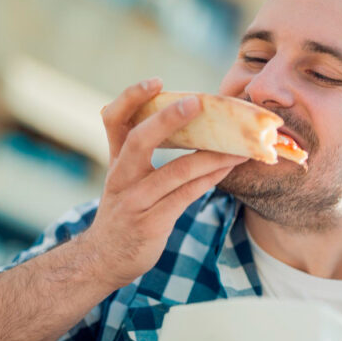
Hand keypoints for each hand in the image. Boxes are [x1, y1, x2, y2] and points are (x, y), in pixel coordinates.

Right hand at [84, 78, 246, 288]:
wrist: (103, 258)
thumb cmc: (124, 211)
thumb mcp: (123, 177)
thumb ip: (139, 151)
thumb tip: (182, 120)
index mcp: (115, 159)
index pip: (113, 119)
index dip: (131, 97)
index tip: (156, 81)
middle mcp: (121, 176)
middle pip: (139, 139)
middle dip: (168, 118)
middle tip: (197, 102)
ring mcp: (135, 200)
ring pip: (175, 170)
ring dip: (211, 155)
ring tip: (238, 145)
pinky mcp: (151, 222)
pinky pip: (186, 195)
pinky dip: (210, 178)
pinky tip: (228, 167)